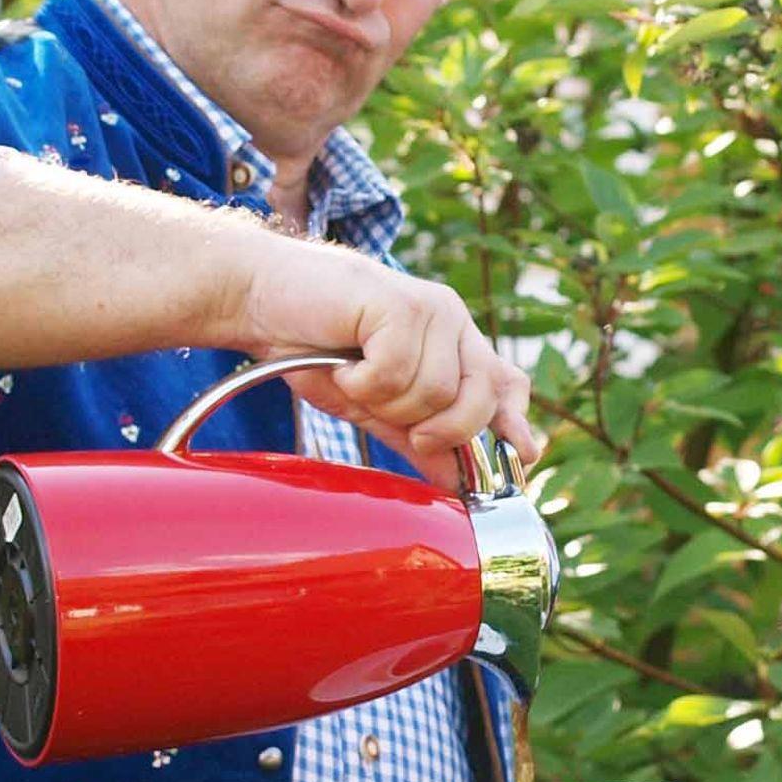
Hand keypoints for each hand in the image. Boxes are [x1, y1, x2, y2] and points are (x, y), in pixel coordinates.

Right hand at [235, 236, 539, 485]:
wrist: (261, 298)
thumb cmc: (315, 348)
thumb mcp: (374, 405)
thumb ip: (417, 437)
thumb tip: (458, 483)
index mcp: (455, 342)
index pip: (507, 384)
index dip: (512, 423)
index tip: (520, 456)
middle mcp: (452, 322)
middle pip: (476, 402)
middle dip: (435, 429)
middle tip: (384, 413)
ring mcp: (432, 309)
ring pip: (435, 394)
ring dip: (384, 402)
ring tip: (354, 375)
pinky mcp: (402, 304)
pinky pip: (398, 374)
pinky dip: (362, 382)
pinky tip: (342, 362)